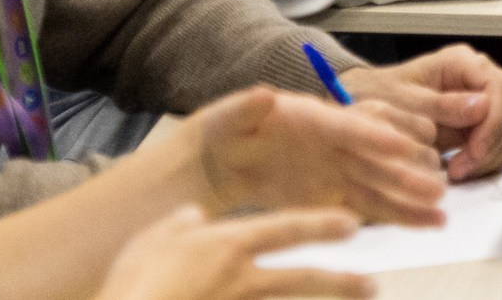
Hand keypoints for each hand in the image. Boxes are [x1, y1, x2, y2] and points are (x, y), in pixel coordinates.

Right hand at [95, 206, 371, 299]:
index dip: (320, 225)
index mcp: (224, 246)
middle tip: (372, 283)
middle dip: (339, 280)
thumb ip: (177, 225)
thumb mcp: (147, 242)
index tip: (352, 223)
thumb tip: (193, 215)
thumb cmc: (129, 286)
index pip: (284, 230)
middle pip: (300, 279)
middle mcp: (239, 280)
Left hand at [188, 86, 445, 224]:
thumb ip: (247, 108)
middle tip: (436, 187)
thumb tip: (260, 97)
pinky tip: (424, 224)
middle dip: (406, 175)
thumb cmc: (229, 128)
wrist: (222, 156)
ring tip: (441, 215)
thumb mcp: (232, 114)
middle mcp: (335, 143)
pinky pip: (370, 207)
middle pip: (377, 159)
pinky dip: (398, 216)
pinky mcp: (334, 194)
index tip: (405, 144)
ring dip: (411, 200)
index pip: (350, 126)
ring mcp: (338, 169)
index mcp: (315, 117)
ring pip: (381, 186)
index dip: (377, 136)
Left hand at [341, 46, 501, 180]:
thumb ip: (442, 105)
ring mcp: (483, 100)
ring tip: (458, 170)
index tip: (475, 150)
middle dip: (491, 144)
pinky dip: (490, 159)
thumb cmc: (377, 96)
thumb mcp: (403, 101)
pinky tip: (465, 168)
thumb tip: (483, 106)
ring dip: (492, 155)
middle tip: (461, 169)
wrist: (364, 105)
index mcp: (462, 62)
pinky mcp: (482, 123)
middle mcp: (478, 77)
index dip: (494, 122)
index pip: (500, 87)